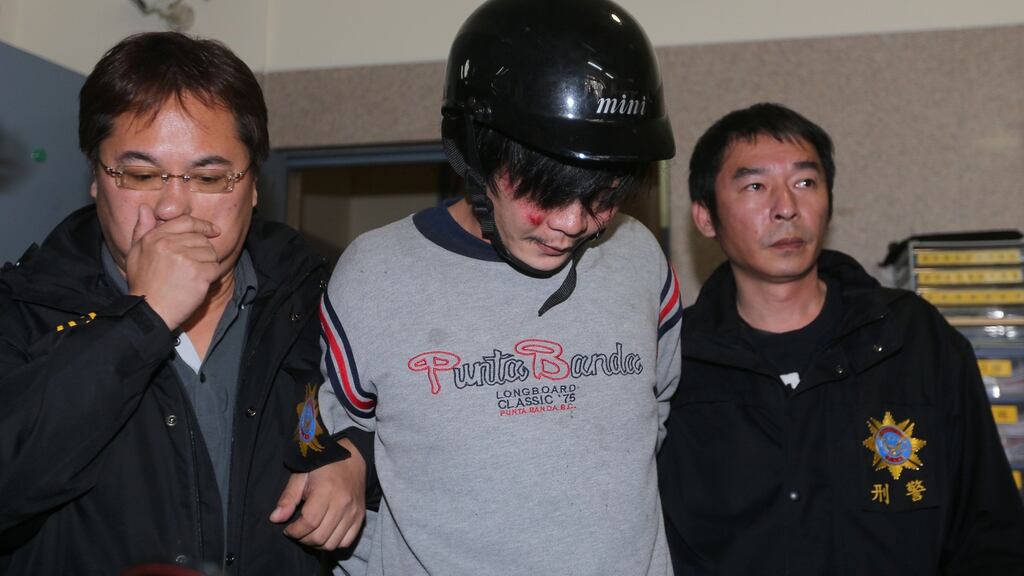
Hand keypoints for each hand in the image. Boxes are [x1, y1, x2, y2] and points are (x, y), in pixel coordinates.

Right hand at [125, 205, 221, 330]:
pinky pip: (215, 268)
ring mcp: (185, 258)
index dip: (203, 225)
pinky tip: (198, 284)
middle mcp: (169, 244)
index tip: (213, 231)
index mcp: (155, 237)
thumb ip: (142, 229)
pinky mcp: (198, 273)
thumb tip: (144, 208)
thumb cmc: (143, 284)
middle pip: (201, 239)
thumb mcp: (136, 253)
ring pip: (210, 253)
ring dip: (207, 265)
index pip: (186, 222)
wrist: (149, 311)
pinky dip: (211, 277)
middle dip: (202, 252)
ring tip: (191, 277)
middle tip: (192, 268)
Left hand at [270, 438, 366, 549]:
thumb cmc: (322, 466)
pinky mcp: (360, 517)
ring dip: (317, 543)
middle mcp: (343, 503)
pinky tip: (325, 533)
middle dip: (303, 539)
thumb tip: (275, 519)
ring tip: (310, 533)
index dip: (295, 531)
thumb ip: (288, 498)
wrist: (350, 458)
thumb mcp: (300, 476)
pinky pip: (346, 541)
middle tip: (297, 531)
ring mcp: (353, 512)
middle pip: (320, 537)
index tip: (288, 529)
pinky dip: (333, 543)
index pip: (309, 523)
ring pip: (332, 543)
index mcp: (326, 490)